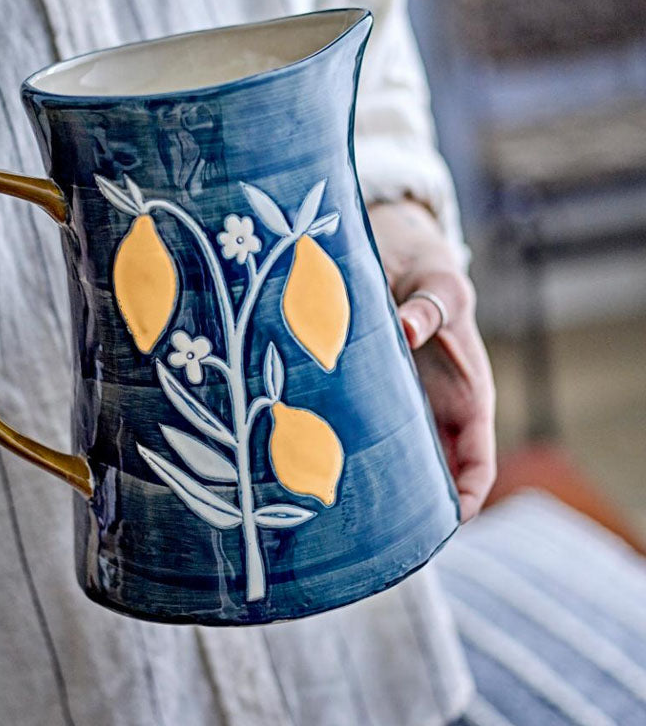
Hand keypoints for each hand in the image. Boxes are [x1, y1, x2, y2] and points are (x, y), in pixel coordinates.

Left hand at [368, 199, 495, 520]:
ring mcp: (400, 409)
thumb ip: (429, 308)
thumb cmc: (432, 276)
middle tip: (378, 535)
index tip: (446, 523)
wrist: (398, 256)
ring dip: (374, 485)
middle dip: (412, 510)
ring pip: (392, 462)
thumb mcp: (440, 288)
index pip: (478, 466)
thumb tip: (408, 330)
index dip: (466, 498)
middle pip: (431, 478)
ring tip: (339, 511)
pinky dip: (345, 450)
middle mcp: (435, 413)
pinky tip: (313, 462)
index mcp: (469, 400)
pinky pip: (358, 432)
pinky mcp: (367, 397)